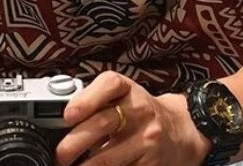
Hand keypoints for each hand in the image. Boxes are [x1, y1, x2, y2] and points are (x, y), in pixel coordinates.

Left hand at [56, 71, 210, 165]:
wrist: (182, 129)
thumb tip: (61, 118)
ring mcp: (147, 139)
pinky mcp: (152, 164)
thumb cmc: (142, 111)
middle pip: (102, 123)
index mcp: (128, 89)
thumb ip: (97, 100)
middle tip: (60, 154)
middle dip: (74, 143)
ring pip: (108, 157)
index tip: (68, 115)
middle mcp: (139, 111)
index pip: (109, 85)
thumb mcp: (124, 95)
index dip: (86, 99)